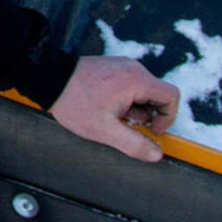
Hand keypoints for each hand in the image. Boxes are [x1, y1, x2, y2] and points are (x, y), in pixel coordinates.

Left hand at [49, 56, 178, 161]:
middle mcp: (133, 69)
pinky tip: (107, 109)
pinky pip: (131, 85)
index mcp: (136, 80)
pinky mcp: (113, 68)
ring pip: (144, 91)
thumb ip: (133, 143)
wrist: (49, 79)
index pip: (171, 96)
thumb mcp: (104, 130)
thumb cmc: (75, 102)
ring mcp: (122, 66)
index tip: (150, 130)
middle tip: (127, 126)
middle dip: (149, 115)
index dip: (167, 117)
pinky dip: (126, 100)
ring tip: (113, 117)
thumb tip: (156, 154)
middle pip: (158, 94)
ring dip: (136, 109)